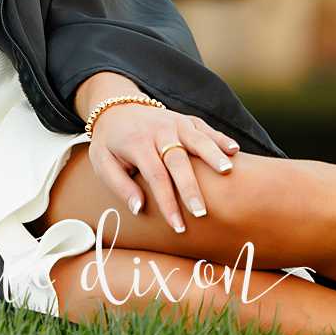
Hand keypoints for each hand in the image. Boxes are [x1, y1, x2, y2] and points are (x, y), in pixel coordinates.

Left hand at [88, 101, 239, 233]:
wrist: (116, 108)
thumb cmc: (111, 143)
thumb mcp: (101, 162)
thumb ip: (119, 185)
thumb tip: (138, 209)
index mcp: (136, 143)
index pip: (155, 176)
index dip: (167, 202)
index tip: (178, 226)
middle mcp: (158, 131)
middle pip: (177, 160)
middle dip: (190, 187)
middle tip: (202, 212)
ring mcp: (174, 123)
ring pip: (196, 139)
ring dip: (212, 155)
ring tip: (227, 171)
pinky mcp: (187, 120)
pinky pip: (206, 128)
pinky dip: (220, 138)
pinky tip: (234, 151)